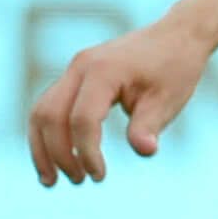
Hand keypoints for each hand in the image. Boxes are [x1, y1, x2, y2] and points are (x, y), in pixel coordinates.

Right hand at [28, 9, 217, 186]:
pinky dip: (49, 134)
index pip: (82, 119)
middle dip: (55, 153)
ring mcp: (74, 70)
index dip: (86, 152)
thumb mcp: (168, 99)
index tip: (100, 176)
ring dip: (42, 147)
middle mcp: (80, 67)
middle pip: (49, 115)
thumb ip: (149, 125)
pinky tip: (57, 160)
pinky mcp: (75, 76)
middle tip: (76, 181)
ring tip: (51, 180)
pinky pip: (50, 106)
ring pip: (41, 111)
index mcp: (103, 71)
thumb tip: (144, 151)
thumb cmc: (175, 69)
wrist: (176, 36)